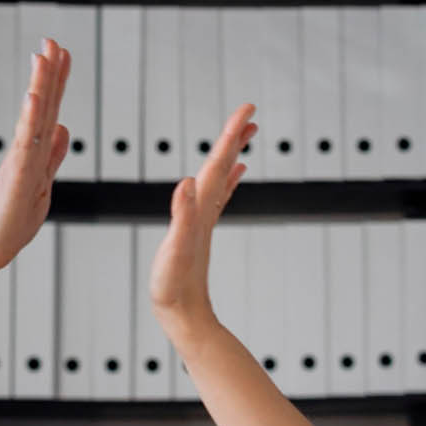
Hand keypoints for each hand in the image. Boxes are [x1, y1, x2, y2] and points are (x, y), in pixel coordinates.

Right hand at [0, 40, 71, 271]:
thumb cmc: (13, 220)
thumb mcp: (43, 182)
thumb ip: (52, 155)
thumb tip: (62, 128)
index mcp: (35, 151)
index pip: (50, 109)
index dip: (57, 82)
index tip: (63, 53)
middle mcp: (27, 150)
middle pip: (42, 105)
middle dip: (49, 72)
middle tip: (52, 40)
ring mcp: (21, 160)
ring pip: (34, 117)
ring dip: (40, 85)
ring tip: (44, 55)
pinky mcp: (17, 176)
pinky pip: (26, 142)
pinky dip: (31, 119)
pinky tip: (34, 96)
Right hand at [149, 103, 255, 346]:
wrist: (184, 317)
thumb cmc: (175, 287)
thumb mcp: (176, 249)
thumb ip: (182, 216)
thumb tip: (188, 181)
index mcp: (200, 209)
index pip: (218, 163)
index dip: (231, 134)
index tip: (248, 109)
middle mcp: (205, 211)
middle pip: (223, 166)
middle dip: (235, 137)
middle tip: (250, 112)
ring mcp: (204, 221)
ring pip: (221, 179)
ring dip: (232, 155)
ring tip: (246, 135)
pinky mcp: (198, 232)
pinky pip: (216, 198)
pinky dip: (225, 181)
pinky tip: (233, 176)